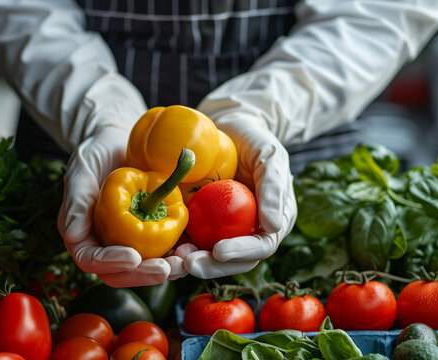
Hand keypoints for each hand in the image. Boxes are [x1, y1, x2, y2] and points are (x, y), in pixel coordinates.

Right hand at [57, 125, 185, 286]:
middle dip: (143, 274)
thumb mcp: (82, 168)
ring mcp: (132, 241)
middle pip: (122, 272)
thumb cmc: (98, 152)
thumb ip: (76, 200)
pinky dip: (180, 254)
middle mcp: (106, 244)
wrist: (124, 142)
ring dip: (167, 269)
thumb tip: (72, 236)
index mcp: (84, 235)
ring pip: (146, 267)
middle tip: (166, 269)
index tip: (132, 256)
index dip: (110, 262)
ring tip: (184, 263)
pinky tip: (193, 249)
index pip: (91, 259)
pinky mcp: (155, 234)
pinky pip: (167, 251)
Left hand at [181, 114, 296, 278]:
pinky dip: (178, 247)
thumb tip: (273, 227)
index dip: (241, 253)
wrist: (226, 127)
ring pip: (210, 256)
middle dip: (213, 266)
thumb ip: (274, 188)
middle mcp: (248, 231)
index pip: (260, 246)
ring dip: (192, 262)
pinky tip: (163, 248)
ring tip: (173, 260)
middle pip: (234, 261)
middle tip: (189, 264)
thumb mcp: (270, 156)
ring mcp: (224, 229)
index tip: (219, 251)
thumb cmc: (254, 139)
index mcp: (271, 222)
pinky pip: (191, 239)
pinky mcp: (202, 223)